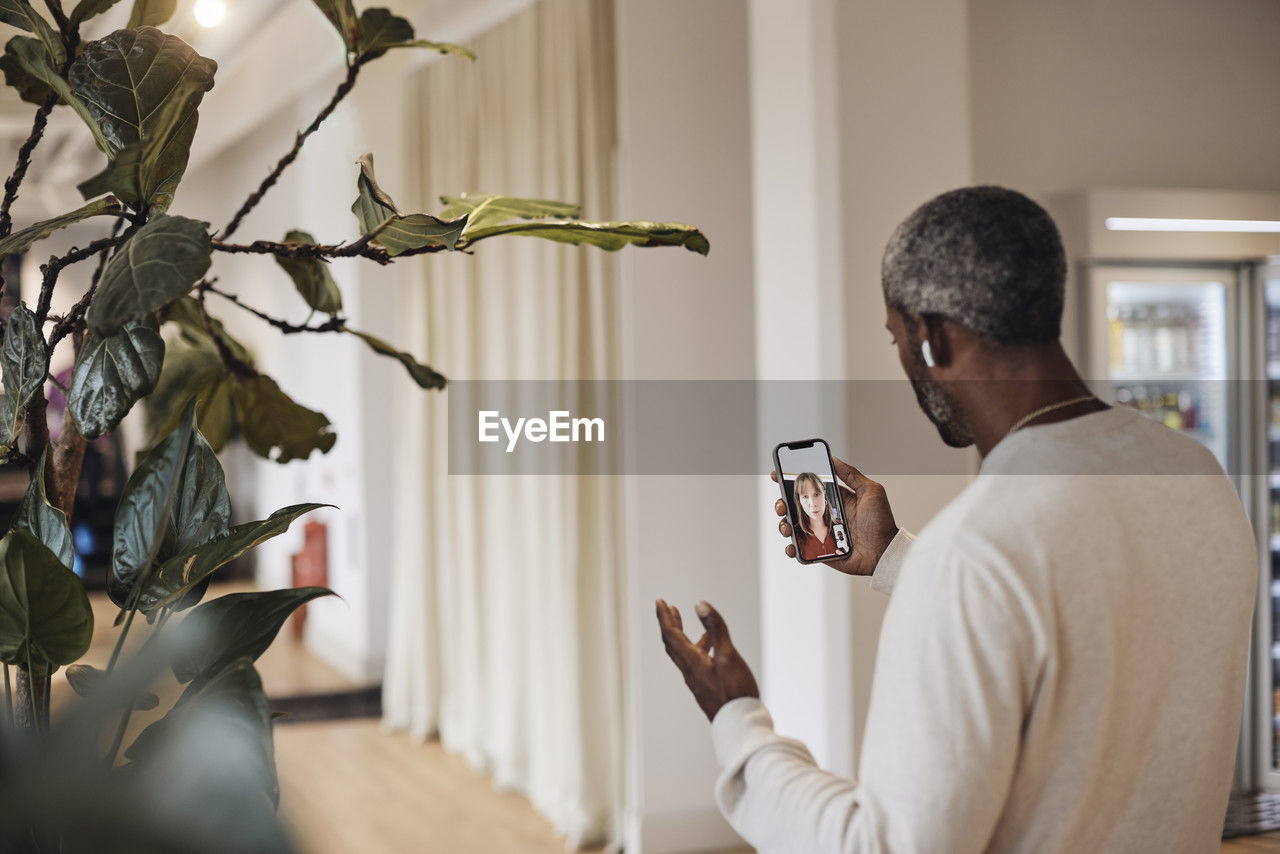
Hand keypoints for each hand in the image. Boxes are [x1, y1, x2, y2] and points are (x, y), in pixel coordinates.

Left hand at [655, 599, 758, 721]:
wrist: (740, 725)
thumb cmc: (735, 692)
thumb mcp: (728, 655)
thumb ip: (715, 629)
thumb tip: (699, 604)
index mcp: (692, 662)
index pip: (671, 635)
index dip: (664, 617)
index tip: (659, 602)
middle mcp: (690, 671)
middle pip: (672, 644)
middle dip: (669, 624)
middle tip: (667, 608)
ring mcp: (697, 681)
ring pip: (684, 654)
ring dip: (682, 635)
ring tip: (687, 621)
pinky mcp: (706, 687)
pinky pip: (694, 663)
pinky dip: (697, 648)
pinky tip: (711, 648)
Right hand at [772, 455, 897, 576]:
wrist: (884, 551)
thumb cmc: (881, 522)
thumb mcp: (871, 491)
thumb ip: (852, 475)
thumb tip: (834, 459)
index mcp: (835, 500)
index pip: (810, 488)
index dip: (793, 482)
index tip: (778, 475)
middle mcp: (826, 515)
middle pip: (797, 507)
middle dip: (783, 503)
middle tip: (782, 504)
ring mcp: (822, 533)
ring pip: (795, 527)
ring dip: (785, 524)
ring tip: (787, 525)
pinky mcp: (821, 551)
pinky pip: (802, 549)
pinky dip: (792, 548)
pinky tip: (793, 545)